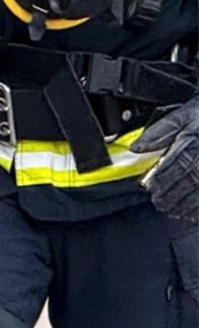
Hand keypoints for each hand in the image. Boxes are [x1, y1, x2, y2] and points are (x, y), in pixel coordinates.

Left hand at [132, 97, 198, 221]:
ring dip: (184, 204)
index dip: (159, 180)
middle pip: (185, 183)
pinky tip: (192, 212)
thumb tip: (135, 147)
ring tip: (172, 210)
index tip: (150, 188)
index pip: (172, 167)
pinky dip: (198, 207)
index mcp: (191, 144)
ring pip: (198, 192)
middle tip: (159, 202)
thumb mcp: (180, 116)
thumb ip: (157, 131)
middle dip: (169, 196)